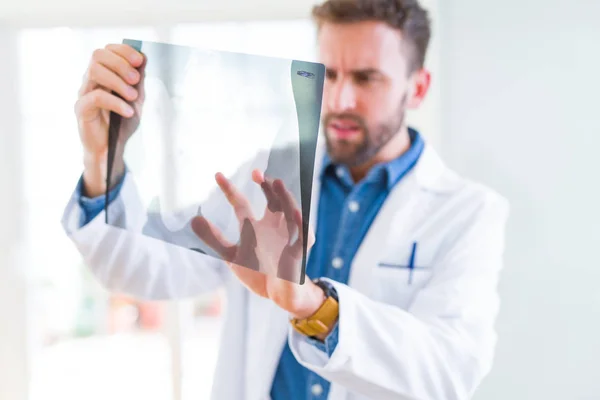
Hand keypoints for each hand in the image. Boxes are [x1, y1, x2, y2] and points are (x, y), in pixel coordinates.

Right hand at [74, 44, 146, 196]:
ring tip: (132, 96)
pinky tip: (128, 111)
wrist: (112, 148)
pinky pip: (95, 97)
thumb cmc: (122, 122)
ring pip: (94, 72)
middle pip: (97, 56)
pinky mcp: (81, 109)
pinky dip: (115, 102)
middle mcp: (91, 80)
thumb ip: (138, 80)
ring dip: (117, 81)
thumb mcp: (136, 99)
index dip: (123, 51)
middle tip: (136, 79)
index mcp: (103, 74)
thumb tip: (143, 58)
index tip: (140, 61)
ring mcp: (84, 93)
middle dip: (120, 64)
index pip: (106, 50)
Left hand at [191, 169, 324, 318]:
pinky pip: (302, 232)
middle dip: (265, 184)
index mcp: (253, 225)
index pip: (240, 202)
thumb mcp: (232, 256)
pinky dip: (299, 221)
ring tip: (275, 182)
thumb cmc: (259, 273)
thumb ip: (214, 238)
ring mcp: (286, 235)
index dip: (229, 190)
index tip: (217, 175)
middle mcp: (271, 225)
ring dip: (283, 196)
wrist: (278, 295)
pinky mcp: (299, 248)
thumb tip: (193, 219)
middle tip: (255, 173)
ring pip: (287, 209)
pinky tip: (294, 211)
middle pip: (269, 198)